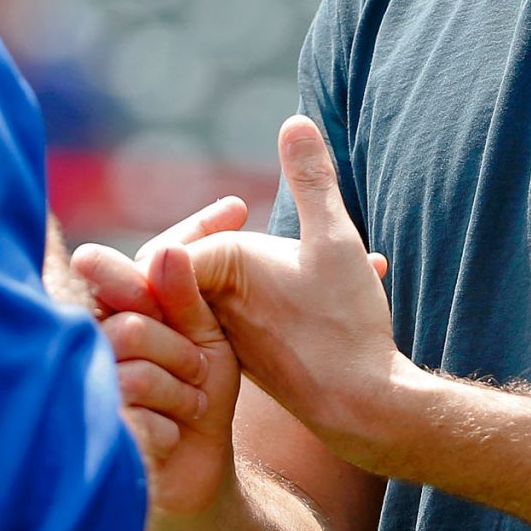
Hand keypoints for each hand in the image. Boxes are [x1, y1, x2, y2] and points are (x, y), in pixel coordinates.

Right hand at [74, 197, 249, 513]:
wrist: (193, 472)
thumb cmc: (195, 397)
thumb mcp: (206, 340)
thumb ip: (187, 296)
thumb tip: (165, 253)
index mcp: (121, 306)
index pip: (151, 260)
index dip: (190, 234)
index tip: (237, 208)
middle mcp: (94, 338)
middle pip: (135, 324)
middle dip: (182, 354)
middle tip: (201, 375)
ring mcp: (88, 386)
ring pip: (138, 375)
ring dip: (181, 396)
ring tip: (189, 407)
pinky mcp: (96, 435)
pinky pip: (141, 421)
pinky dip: (170, 430)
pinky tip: (173, 435)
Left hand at [185, 118, 398, 458]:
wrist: (361, 408)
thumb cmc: (344, 324)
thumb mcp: (335, 240)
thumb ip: (313, 180)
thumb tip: (295, 122)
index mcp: (216, 276)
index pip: (169, 248)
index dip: (201, 222)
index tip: (237, 211)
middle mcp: (211, 313)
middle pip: (190, 270)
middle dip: (225, 240)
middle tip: (245, 228)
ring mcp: (229, 339)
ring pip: (225, 293)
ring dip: (265, 268)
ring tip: (326, 260)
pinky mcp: (249, 359)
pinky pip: (250, 319)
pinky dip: (279, 298)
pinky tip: (339, 291)